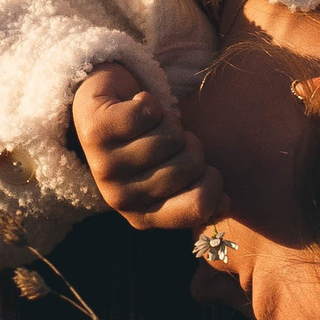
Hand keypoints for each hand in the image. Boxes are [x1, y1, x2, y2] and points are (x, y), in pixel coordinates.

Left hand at [74, 62, 227, 230]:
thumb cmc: (147, 147)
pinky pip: (149, 112)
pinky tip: (135, 108)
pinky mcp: (95, 133)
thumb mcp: (172, 178)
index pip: (199, 206)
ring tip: (150, 125)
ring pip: (170, 136)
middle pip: (189, 164)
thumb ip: (199, 195)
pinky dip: (151, 102)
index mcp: (144, 217)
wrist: (101, 113)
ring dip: (168, 121)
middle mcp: (121, 199)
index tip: (201, 167)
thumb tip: (223, 203)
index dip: (213, 179)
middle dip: (188, 143)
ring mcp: (105, 167)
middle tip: (167, 141)